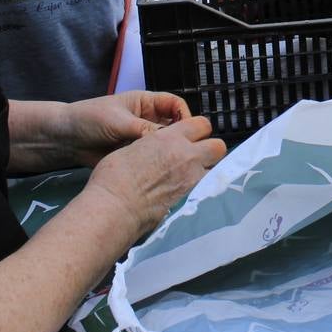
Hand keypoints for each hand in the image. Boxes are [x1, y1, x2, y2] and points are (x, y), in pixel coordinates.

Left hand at [61, 91, 190, 167]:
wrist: (65, 140)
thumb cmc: (90, 119)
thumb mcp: (119, 121)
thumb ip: (144, 129)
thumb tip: (169, 140)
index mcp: (146, 103)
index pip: (175, 105)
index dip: (184, 116)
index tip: (188, 131)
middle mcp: (147, 119)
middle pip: (173, 125)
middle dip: (179, 136)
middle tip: (185, 151)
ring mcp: (141, 137)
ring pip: (164, 144)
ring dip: (168, 152)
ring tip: (175, 163)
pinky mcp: (135, 154)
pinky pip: (151, 158)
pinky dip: (156, 164)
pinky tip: (160, 171)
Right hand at [82, 115, 225, 236]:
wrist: (113, 208)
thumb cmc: (113, 179)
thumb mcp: (133, 148)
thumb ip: (154, 144)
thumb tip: (158, 148)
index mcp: (170, 138)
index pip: (202, 124)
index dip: (199, 130)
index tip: (192, 138)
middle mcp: (187, 156)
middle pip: (218, 146)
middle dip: (210, 150)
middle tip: (197, 158)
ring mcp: (192, 180)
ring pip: (217, 170)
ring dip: (208, 172)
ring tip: (192, 179)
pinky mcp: (192, 201)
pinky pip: (208, 191)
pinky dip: (203, 191)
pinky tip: (189, 195)